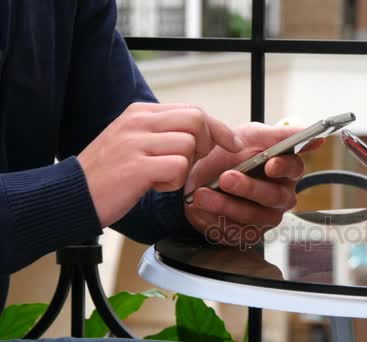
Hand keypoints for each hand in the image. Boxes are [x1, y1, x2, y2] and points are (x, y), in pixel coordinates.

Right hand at [78, 103, 241, 226]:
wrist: (71, 195)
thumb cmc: (109, 173)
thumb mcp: (134, 141)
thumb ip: (164, 132)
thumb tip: (205, 133)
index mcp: (140, 112)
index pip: (192, 110)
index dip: (218, 128)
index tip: (232, 143)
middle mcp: (138, 121)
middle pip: (196, 121)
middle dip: (206, 145)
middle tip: (188, 164)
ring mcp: (136, 142)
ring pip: (189, 145)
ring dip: (184, 168)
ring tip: (161, 177)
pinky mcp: (136, 166)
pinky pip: (177, 167)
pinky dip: (173, 182)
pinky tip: (153, 186)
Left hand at [184, 122, 322, 245]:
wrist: (197, 176)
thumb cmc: (228, 154)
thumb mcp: (250, 136)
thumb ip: (281, 135)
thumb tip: (317, 138)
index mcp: (285, 170)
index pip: (294, 168)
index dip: (283, 167)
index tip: (269, 164)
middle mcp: (280, 196)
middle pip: (274, 196)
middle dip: (248, 187)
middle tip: (226, 177)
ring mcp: (265, 218)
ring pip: (253, 217)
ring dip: (225, 205)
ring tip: (202, 194)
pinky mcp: (246, 234)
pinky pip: (235, 232)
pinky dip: (214, 220)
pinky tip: (200, 209)